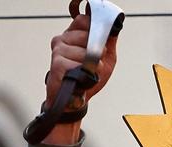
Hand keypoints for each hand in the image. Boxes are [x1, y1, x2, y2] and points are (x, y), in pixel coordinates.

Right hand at [42, 15, 117, 144]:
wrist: (76, 101)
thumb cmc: (89, 79)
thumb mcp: (106, 59)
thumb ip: (109, 42)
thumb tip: (114, 28)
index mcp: (71, 35)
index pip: (83, 20)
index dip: (94, 32)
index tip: (97, 46)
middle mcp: (61, 40)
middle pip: (88, 36)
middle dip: (96, 53)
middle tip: (90, 65)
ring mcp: (58, 51)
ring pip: (85, 52)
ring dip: (91, 67)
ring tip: (84, 74)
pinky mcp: (57, 64)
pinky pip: (79, 65)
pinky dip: (85, 74)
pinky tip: (79, 79)